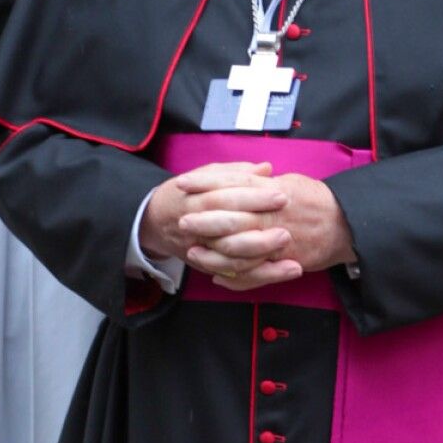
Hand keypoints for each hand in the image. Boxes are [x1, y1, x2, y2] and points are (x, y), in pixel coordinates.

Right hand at [139, 161, 289, 273]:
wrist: (155, 221)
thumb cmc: (188, 193)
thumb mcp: (206, 176)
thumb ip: (235, 173)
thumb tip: (267, 168)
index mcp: (196, 197)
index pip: (226, 195)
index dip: (254, 196)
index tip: (281, 195)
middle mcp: (196, 224)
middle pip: (227, 226)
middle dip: (259, 227)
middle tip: (287, 225)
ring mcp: (200, 248)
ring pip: (230, 256)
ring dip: (260, 253)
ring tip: (287, 246)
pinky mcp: (208, 265)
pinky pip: (234, 275)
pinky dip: (259, 274)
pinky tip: (283, 269)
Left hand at [187, 170, 355, 291]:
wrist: (347, 225)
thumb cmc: (318, 201)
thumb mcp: (291, 182)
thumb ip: (263, 182)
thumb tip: (242, 176)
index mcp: (271, 189)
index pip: (231, 182)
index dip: (204, 182)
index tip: (182, 183)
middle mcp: (271, 213)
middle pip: (230, 215)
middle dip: (203, 219)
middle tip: (181, 220)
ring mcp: (277, 239)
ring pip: (238, 247)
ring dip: (213, 251)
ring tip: (192, 251)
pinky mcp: (283, 261)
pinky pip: (254, 272)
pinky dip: (234, 276)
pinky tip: (216, 276)